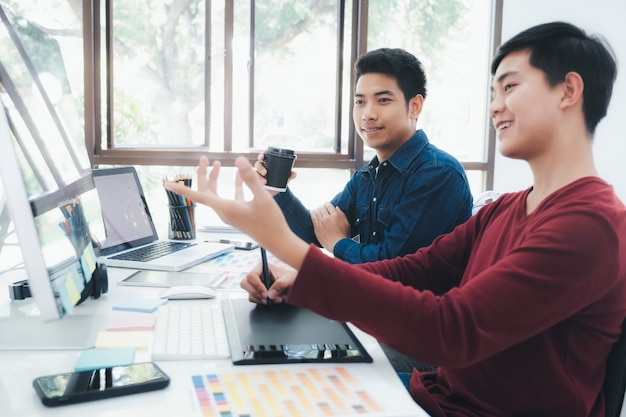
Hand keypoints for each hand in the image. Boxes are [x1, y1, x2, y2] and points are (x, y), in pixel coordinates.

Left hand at [163, 156, 309, 269]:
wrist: (278, 241)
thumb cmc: (270, 222)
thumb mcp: (262, 198)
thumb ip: (250, 178)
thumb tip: (239, 159)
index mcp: (225, 208)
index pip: (198, 196)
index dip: (181, 189)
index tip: (166, 184)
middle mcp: (224, 211)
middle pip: (206, 191)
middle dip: (204, 174)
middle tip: (205, 159)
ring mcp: (231, 213)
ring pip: (216, 194)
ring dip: (216, 179)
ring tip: (218, 164)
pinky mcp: (239, 213)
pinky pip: (230, 197)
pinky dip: (233, 185)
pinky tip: (240, 175)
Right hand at [241, 262, 295, 304]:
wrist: (293, 286)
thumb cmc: (291, 279)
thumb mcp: (289, 279)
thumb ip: (281, 284)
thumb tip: (270, 294)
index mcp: (262, 267)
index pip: (251, 275)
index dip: (257, 285)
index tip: (265, 294)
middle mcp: (257, 275)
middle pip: (245, 284)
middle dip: (255, 293)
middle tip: (266, 299)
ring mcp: (255, 284)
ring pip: (249, 293)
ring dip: (261, 300)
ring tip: (275, 300)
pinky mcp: (256, 292)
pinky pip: (253, 299)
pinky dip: (261, 302)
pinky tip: (272, 300)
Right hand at [254, 152, 296, 195]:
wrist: (274, 193)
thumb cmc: (278, 182)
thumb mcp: (284, 179)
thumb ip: (289, 176)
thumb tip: (294, 174)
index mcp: (267, 164)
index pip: (262, 157)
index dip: (261, 156)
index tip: (262, 157)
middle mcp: (260, 169)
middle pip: (257, 164)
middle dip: (260, 168)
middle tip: (265, 173)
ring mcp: (257, 176)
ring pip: (255, 173)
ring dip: (259, 177)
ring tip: (264, 182)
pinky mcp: (255, 183)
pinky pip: (252, 182)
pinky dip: (255, 183)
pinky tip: (260, 186)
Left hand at [311, 202, 349, 251]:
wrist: (337, 245)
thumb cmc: (343, 235)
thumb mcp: (346, 223)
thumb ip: (341, 214)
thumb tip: (336, 207)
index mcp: (335, 216)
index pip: (328, 206)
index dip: (327, 204)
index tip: (326, 204)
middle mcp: (327, 218)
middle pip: (322, 208)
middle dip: (322, 206)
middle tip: (321, 206)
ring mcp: (321, 223)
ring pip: (316, 212)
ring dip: (317, 209)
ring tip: (317, 209)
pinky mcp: (317, 228)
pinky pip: (313, 218)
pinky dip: (312, 213)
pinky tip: (312, 212)